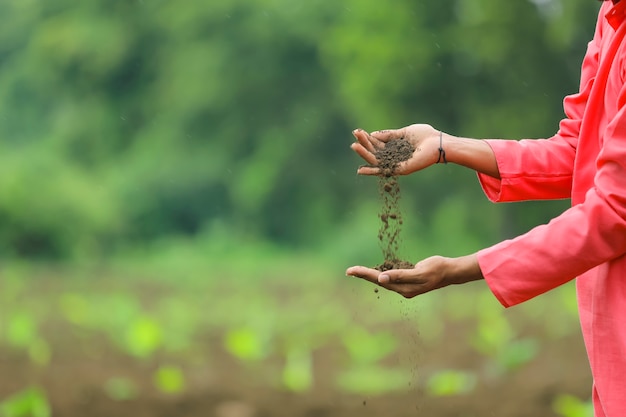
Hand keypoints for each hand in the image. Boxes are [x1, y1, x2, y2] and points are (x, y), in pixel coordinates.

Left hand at [345, 255, 482, 297]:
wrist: (451, 272)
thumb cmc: (437, 269)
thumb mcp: (419, 272)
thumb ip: (400, 275)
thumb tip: (381, 279)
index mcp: (404, 288)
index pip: (379, 280)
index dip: (365, 274)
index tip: (351, 270)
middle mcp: (402, 289)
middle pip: (378, 281)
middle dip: (363, 275)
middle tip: (348, 271)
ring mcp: (405, 286)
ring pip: (383, 280)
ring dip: (370, 275)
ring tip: (356, 272)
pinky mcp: (408, 280)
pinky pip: (391, 277)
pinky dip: (381, 273)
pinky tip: (374, 272)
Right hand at [351, 124, 440, 175]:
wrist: (439, 144)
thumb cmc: (426, 136)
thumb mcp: (403, 132)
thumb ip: (388, 135)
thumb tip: (372, 134)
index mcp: (395, 147)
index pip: (377, 144)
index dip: (367, 138)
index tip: (356, 132)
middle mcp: (394, 157)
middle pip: (374, 152)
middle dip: (363, 145)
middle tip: (353, 138)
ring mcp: (396, 164)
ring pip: (376, 161)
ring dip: (364, 155)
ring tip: (354, 146)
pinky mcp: (399, 170)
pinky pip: (383, 171)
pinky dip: (371, 171)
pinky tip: (360, 170)